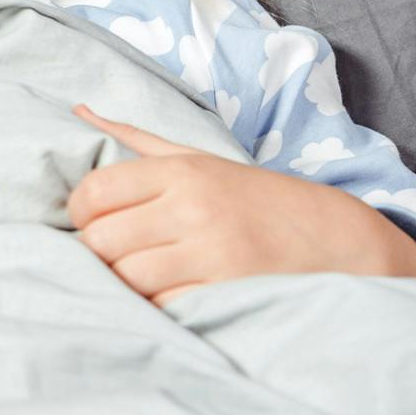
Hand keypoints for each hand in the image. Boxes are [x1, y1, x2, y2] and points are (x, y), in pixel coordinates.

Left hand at [69, 104, 415, 306]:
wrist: (337, 238)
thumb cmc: (253, 197)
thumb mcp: (198, 158)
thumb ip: (134, 137)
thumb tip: (78, 109)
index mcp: (180, 171)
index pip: (93, 193)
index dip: (78, 214)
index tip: (91, 222)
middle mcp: (193, 208)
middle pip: (101, 240)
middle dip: (97, 252)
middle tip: (113, 254)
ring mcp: (213, 253)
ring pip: (127, 277)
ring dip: (125, 282)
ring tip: (140, 275)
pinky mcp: (229, 293)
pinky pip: (163, 305)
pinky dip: (158, 304)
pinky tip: (170, 292)